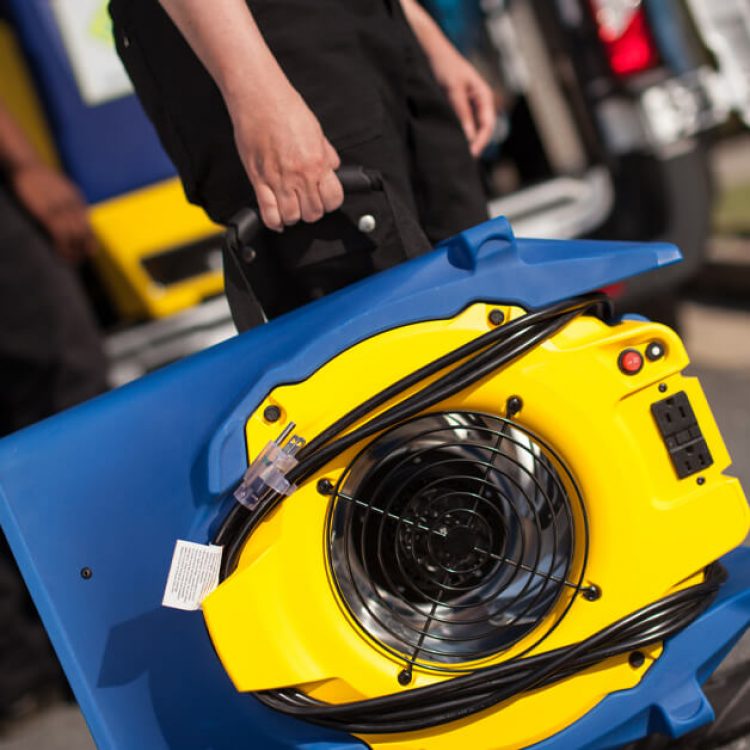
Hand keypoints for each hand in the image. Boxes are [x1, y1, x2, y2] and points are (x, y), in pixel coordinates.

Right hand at [11, 164, 96, 262]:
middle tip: (80, 260)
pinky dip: (63, 247)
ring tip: (73, 262)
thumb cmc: (36, 176)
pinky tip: (62, 255)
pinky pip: (60, 235)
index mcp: (76, 198)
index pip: (87, 222)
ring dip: (75, 251)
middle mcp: (72, 204)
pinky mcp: (47, 213)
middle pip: (84, 231)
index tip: (89, 251)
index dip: (89, 238)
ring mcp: (60, 209)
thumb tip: (65, 208)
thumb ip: (64, 197)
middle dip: (84, 248)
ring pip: (75, 235)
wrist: (24, 163)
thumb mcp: (57, 185)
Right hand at [228, 82, 343, 231]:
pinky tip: (278, 220)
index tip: (325, 199)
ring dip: (294, 217)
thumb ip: (326, 153)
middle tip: (308, 202)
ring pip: (292, 217)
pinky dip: (274, 222)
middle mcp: (299, 175)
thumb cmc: (285, 108)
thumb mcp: (316, 131)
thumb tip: (333, 167)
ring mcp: (277, 179)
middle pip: (313, 213)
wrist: (259, 97)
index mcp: (317, 162)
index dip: (331, 202)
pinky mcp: (258, 180)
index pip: (333, 199)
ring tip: (293, 207)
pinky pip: (268, 213)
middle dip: (312, 211)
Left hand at [429, 48, 496, 156]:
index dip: (481, 141)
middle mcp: (478, 102)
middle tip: (463, 160)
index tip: (470, 154)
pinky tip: (450, 142)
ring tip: (457, 154)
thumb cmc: (445, 64)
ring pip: (472, 128)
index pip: (488, 125)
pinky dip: (458, 134)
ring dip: (466, 140)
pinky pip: (462, 124)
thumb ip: (462, 112)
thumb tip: (469, 136)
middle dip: (475, 144)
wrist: (431, 50)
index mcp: (483, 95)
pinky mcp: (457, 107)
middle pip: (482, 130)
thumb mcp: (453, 89)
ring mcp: (468, 105)